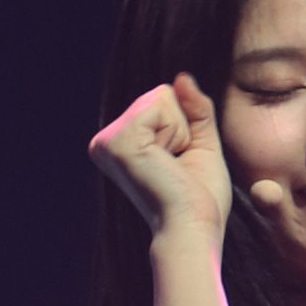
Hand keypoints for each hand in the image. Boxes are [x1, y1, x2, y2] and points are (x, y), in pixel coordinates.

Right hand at [91, 73, 232, 245]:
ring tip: (170, 166)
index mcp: (120, 144)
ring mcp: (107, 140)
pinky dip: (176, 132)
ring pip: (161, 97)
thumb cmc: (199, 199)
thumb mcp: (200, 144)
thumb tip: (182, 76)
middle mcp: (105, 140)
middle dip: (182, 128)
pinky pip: (161, 105)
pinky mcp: (116, 140)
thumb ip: (193, 108)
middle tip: (176, 166)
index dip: (183, 128)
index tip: (178, 164)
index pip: (161, 101)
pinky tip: (165, 162)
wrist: (192, 229)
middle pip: (160, 95)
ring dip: (179, 132)